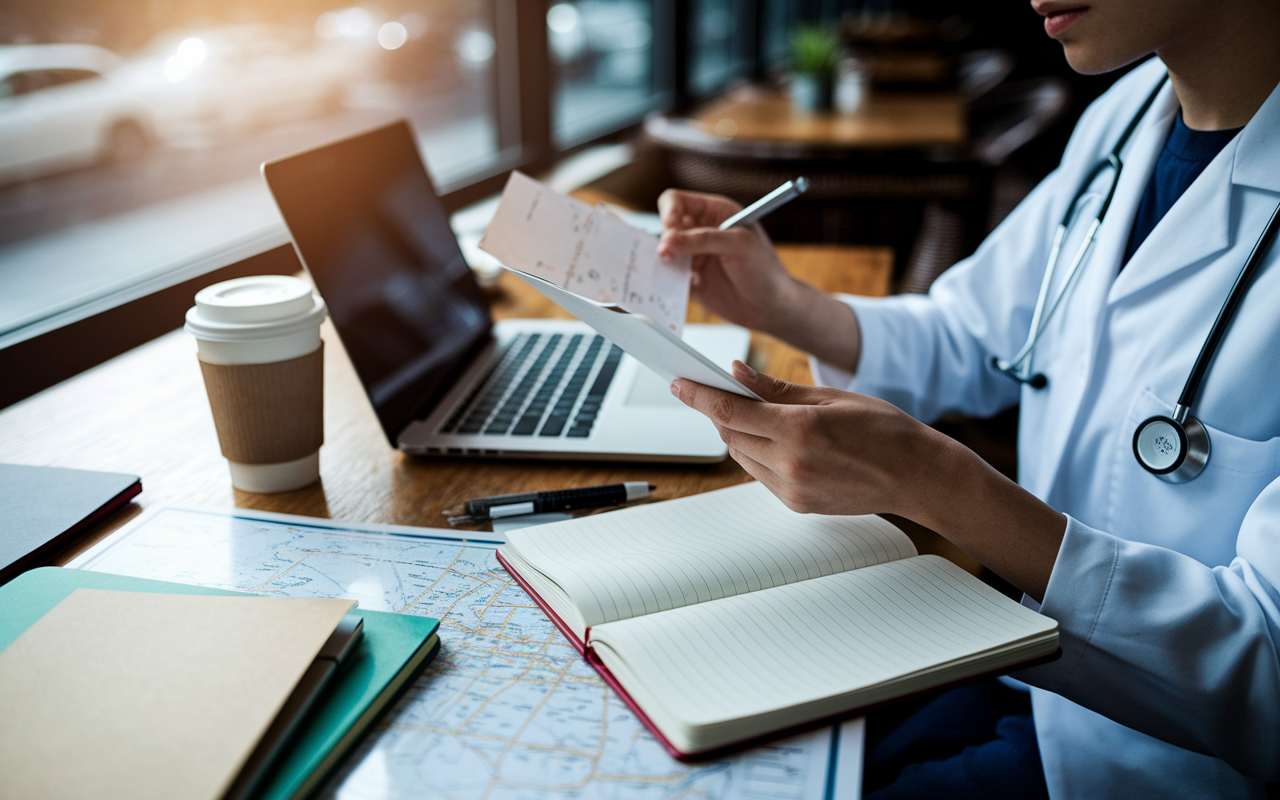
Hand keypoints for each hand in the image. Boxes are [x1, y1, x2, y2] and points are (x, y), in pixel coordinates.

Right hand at [655, 189, 861, 371]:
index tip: (670, 234)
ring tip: (690, 274)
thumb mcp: (739, 245)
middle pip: (665, 226)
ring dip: (670, 263)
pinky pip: (668, 275)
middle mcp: (701, 231)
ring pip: (663, 252)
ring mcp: (694, 255)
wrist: (772, 308)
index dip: (668, 215)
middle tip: (670, 256)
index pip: (676, 201)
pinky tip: (696, 285)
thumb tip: (668, 240)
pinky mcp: (689, 278)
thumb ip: (703, 239)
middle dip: (665, 241)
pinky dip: (674, 280)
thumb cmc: (766, 271)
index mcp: (715, 211)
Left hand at [670, 360, 942, 517]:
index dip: (699, 395)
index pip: (730, 410)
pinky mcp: (796, 504)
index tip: (680, 383)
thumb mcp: (831, 397)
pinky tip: (775, 441)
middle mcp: (791, 462)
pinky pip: (759, 474)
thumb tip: (738, 374)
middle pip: (730, 433)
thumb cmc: (885, 431)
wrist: (918, 476)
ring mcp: (792, 488)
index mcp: (800, 428)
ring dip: (737, 433)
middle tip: (713, 390)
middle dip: (718, 411)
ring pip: (741, 455)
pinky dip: (757, 454)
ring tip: (754, 415)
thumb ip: (777, 388)